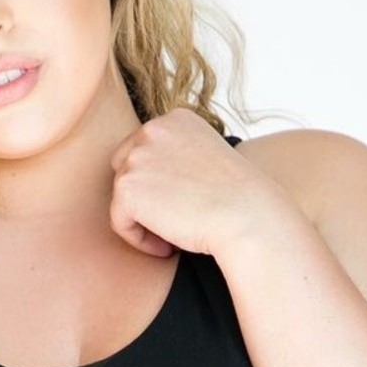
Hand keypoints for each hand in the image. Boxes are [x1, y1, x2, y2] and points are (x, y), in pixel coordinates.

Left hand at [108, 108, 286, 256]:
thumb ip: (178, 159)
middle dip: (144, 198)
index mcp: (176, 119)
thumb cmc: (237, 199)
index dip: (157, 184)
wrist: (246, 216)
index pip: (144, 152)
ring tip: (174, 235)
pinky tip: (167, 246)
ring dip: (144, 221)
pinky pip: (119, 222)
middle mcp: (152, 130)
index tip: (182, 204)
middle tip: (173, 221)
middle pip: (125, 171)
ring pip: (122, 198)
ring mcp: (137, 157)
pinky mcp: (127, 188)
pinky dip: (139, 240)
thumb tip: (154, 184)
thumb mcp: (208, 161)